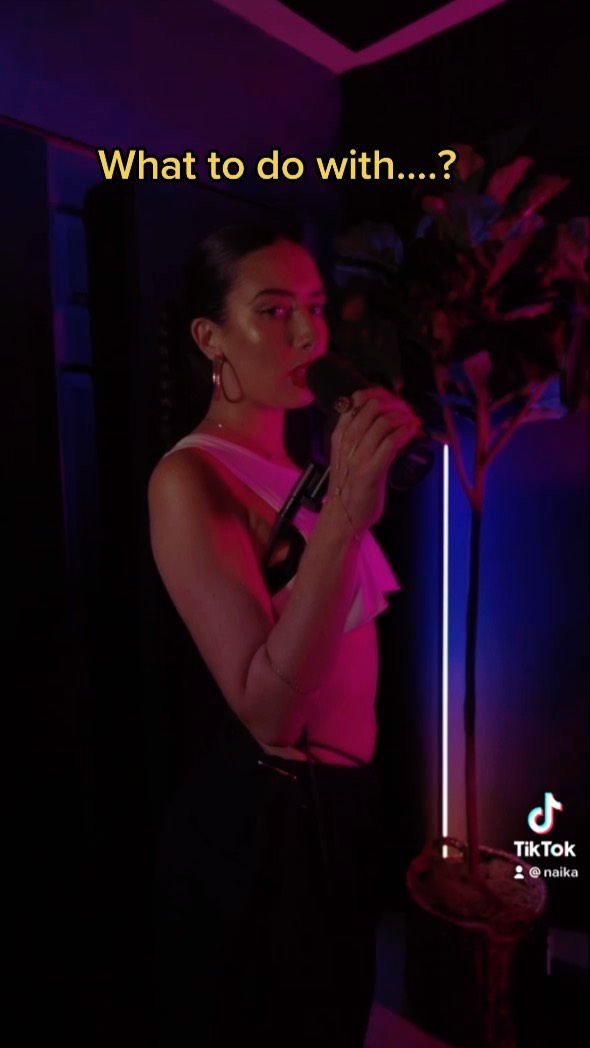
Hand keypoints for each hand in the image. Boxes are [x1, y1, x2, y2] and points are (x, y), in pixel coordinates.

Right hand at [326, 388, 422, 532]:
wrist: (342, 516)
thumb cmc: (348, 486)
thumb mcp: (346, 454)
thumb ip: (358, 436)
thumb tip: (381, 418)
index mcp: (339, 435)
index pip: (355, 400)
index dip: (378, 393)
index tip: (393, 398)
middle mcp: (346, 442)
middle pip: (373, 406)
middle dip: (396, 403)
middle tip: (408, 410)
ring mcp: (357, 456)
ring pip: (383, 421)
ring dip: (404, 417)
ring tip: (413, 420)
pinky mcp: (371, 470)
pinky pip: (391, 442)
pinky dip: (406, 431)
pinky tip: (414, 430)